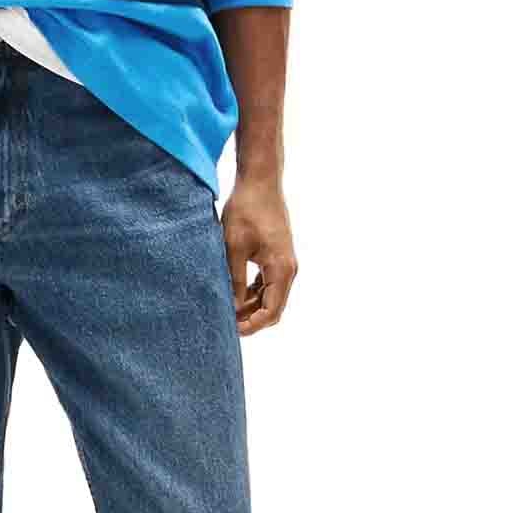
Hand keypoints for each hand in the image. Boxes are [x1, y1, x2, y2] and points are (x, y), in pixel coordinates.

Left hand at [219, 177, 297, 335]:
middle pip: (272, 307)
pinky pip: (267, 283)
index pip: (271, 311)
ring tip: (225, 309)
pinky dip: (252, 292)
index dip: (252, 326)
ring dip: (250, 306)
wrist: (260, 181)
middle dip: (250, 319)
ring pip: (269, 296)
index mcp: (282, 269)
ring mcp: (284, 262)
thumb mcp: (234, 248)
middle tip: (224, 323)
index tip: (231, 331)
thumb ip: (233, 281)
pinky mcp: (277, 256)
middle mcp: (288, 269)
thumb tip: (231, 309)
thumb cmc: (246, 210)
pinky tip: (232, 293)